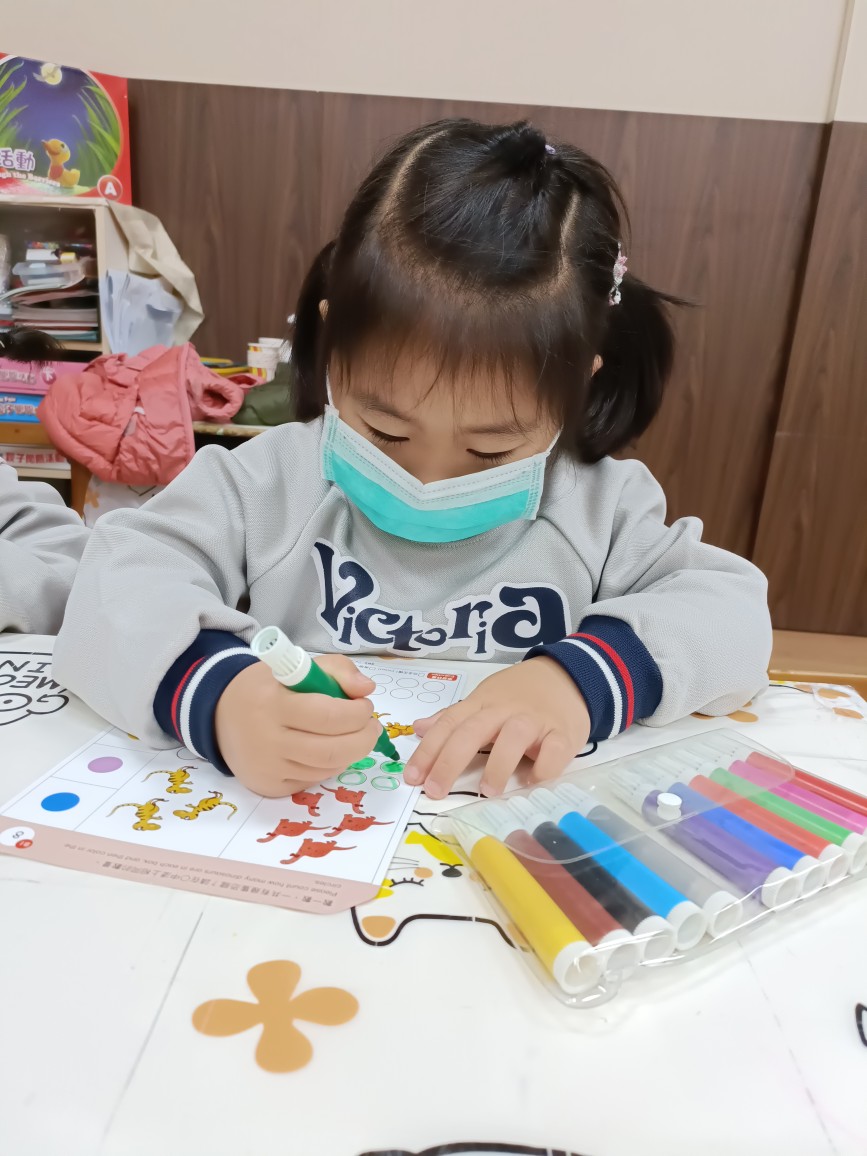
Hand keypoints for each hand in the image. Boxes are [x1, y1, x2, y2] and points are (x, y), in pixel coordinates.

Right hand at [215, 655, 382, 796]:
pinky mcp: (268, 786)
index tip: (365, 705)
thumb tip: (367, 688)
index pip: (329, 717)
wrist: (220, 713)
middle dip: (364, 739)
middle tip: (371, 727)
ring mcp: (267, 768)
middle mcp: (268, 740)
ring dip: (350, 753)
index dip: (357, 713)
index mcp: (274, 703)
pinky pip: (312, 781)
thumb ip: (338, 669)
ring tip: (354, 735)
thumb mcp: (298, 666)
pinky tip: (328, 750)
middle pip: (333, 751)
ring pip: (327, 769)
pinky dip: (330, 766)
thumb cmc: (267, 687)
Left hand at [405, 657, 589, 798]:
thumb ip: (453, 716)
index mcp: (481, 704)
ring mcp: (535, 721)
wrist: (569, 675)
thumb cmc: (521, 693)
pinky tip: (531, 783)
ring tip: (485, 791)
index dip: (429, 751)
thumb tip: (419, 728)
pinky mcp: (563, 733)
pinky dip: (543, 768)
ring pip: (513, 738)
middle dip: (450, 761)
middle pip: (472, 732)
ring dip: (497, 765)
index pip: (449, 725)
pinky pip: (554, 751)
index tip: (412, 778)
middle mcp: (504, 711)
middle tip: (435, 790)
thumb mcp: (484, 699)